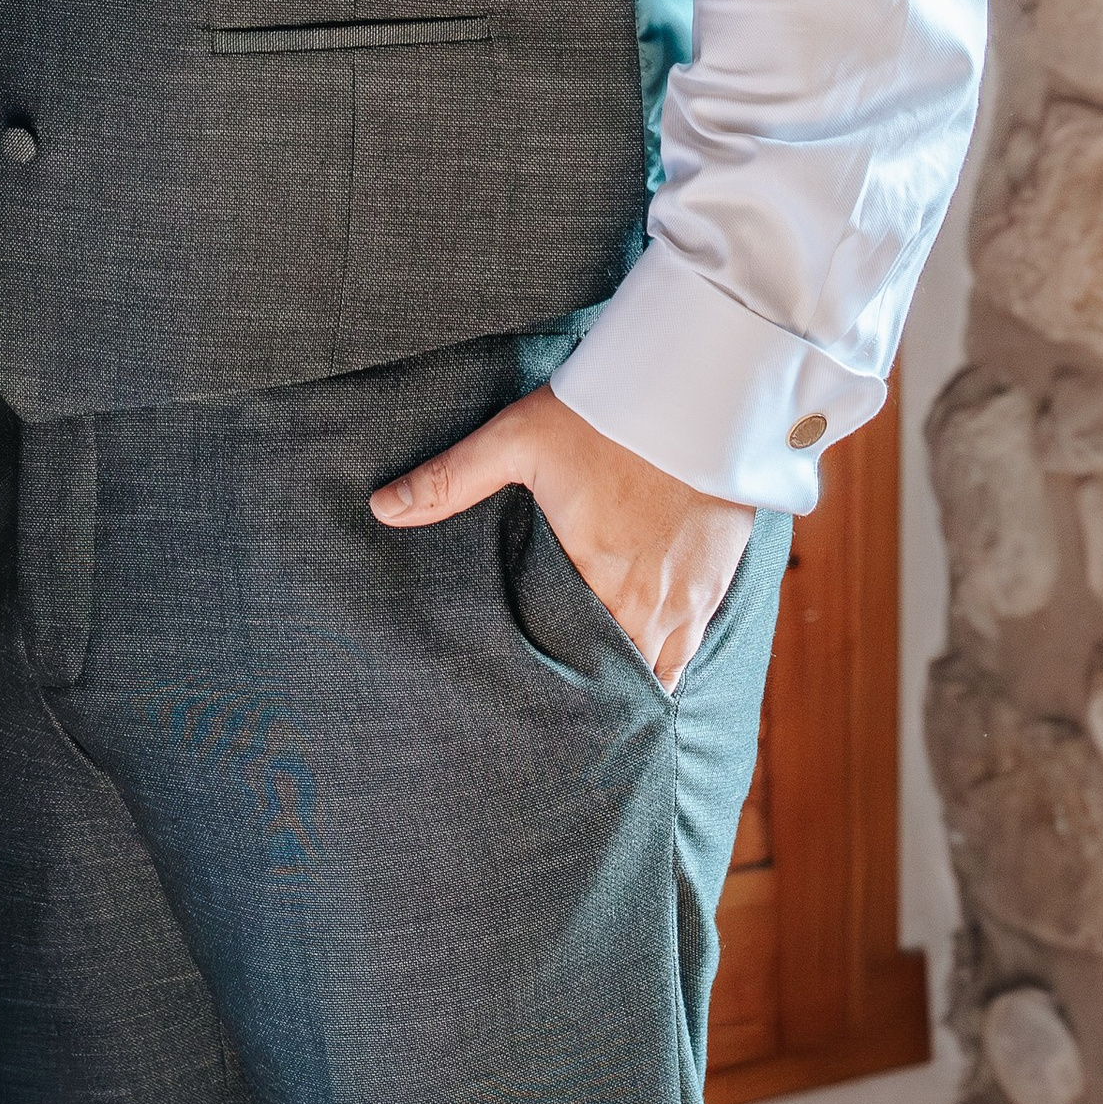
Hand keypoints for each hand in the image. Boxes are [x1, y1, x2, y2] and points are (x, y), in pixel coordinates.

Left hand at [368, 383, 754, 687]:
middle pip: (625, 679)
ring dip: (636, 679)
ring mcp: (694, 595)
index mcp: (602, 583)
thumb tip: (382, 508)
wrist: (693, 384)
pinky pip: (696, 640)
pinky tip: (649, 651)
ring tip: (604, 698)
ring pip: (666, 667)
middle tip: (565, 719)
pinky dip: (672, 653)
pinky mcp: (720, 576)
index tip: (537, 710)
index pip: (582, 670)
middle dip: (596, 698)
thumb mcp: (516, 439)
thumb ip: (449, 480)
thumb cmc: (602, 413)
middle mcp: (653, 604)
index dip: (562, 696)